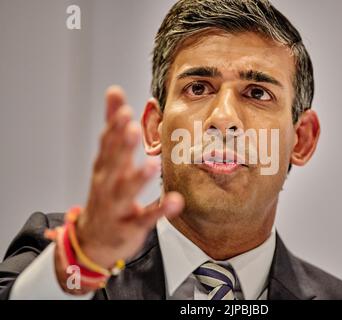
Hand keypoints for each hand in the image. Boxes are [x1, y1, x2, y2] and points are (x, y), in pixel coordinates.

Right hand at [71, 85, 182, 269]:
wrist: (95, 241)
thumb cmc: (106, 194)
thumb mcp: (108, 161)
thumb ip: (114, 128)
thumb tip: (115, 92)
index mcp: (104, 168)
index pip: (106, 143)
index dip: (113, 126)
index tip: (122, 107)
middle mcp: (107, 185)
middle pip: (112, 164)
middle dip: (121, 147)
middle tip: (130, 128)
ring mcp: (117, 207)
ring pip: (125, 192)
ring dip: (137, 178)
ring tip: (152, 165)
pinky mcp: (130, 227)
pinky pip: (145, 219)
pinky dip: (159, 211)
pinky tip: (175, 201)